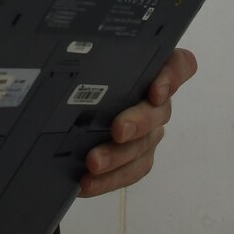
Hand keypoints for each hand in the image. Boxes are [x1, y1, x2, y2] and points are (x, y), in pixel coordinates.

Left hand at [78, 48, 197, 197]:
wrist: (71, 104)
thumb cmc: (84, 76)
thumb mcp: (86, 65)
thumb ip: (86, 62)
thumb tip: (54, 52)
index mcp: (152, 69)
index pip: (179, 65)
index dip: (173, 76)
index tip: (156, 91)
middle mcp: (157, 101)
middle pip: (159, 110)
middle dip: (139, 122)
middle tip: (118, 130)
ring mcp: (150, 131)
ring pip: (144, 145)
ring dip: (119, 156)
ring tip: (93, 163)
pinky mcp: (138, 156)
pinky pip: (132, 170)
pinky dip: (109, 178)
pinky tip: (87, 182)